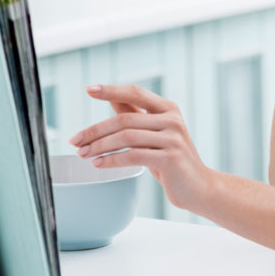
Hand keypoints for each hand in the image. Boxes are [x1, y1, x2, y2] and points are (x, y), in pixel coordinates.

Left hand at [68, 84, 214, 212]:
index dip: (111, 90)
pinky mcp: (170, 158)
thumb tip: (111, 98)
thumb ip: (136, 115)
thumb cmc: (172, 158)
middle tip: (75, 141)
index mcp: (168, 108)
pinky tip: (99, 164)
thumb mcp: (155, 133)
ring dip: (99, 146)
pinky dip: (112, 160)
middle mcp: (172, 119)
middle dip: (95, 130)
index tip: (89, 89)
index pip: (135, 93)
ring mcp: (173, 138)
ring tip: (83, 154)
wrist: (199, 186)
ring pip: (126, 137)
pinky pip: (133, 156)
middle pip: (125, 119)